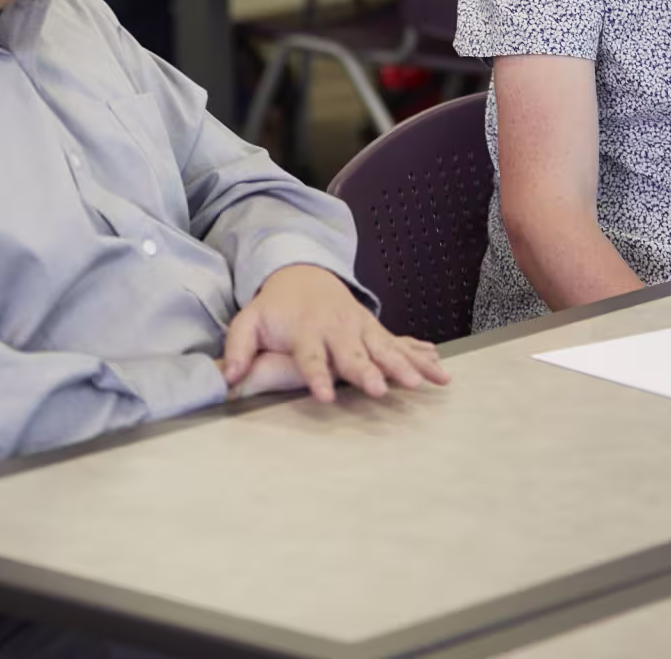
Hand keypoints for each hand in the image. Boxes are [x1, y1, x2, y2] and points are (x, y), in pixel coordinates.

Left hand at [222, 264, 450, 403]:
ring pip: (384, 349)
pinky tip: (441, 374)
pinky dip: (423, 359)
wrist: (303, 273)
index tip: (325, 396)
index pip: (310, 357)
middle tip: (381, 390)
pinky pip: (402, 346)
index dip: (318, 376)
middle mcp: (336, 329)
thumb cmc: (274, 306)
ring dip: (402, 366)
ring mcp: (360, 328)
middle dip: (367, 372)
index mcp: (306, 330)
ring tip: (421, 384)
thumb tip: (228, 377)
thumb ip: (238, 347)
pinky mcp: (375, 330)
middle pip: (353, 354)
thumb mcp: (249, 319)